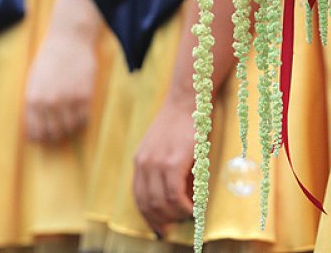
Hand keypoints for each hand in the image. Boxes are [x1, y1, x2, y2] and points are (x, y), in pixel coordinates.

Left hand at [24, 0, 100, 142]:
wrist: (69, 39)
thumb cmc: (49, 57)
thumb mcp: (34, 80)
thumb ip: (33, 102)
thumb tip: (35, 125)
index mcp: (32, 99)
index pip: (35, 131)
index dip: (39, 138)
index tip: (43, 139)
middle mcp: (49, 103)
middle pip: (53, 133)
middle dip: (55, 135)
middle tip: (58, 132)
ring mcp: (67, 101)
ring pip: (70, 128)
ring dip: (70, 129)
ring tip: (70, 123)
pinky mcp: (84, 96)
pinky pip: (84, 119)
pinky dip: (82, 120)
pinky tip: (80, 115)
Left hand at [132, 94, 194, 236]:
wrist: (186, 102)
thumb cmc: (180, 124)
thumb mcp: (163, 147)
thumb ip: (162, 168)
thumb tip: (171, 196)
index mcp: (139, 161)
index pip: (138, 198)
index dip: (149, 217)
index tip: (160, 228)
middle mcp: (144, 164)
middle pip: (148, 204)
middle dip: (163, 220)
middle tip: (177, 224)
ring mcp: (156, 164)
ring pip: (161, 203)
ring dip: (175, 215)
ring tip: (188, 215)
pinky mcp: (172, 162)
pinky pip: (174, 195)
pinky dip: (183, 207)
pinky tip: (192, 209)